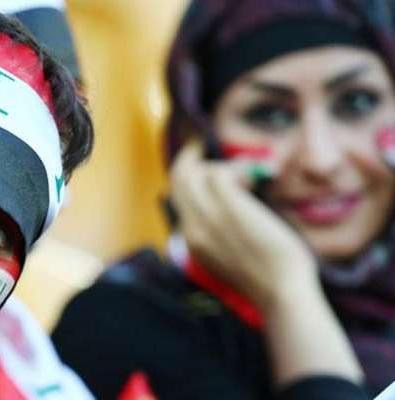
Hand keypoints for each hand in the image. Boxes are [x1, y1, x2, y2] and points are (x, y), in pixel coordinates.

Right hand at [170, 140, 319, 310]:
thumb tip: (231, 202)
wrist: (281, 293)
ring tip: (247, 175)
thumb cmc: (269, 279)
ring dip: (219, 166)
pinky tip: (257, 179)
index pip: (177, 199)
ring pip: (193, 173)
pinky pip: (220, 174)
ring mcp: (207, 218)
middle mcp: (191, 229)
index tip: (200, 164)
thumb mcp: (232, 258)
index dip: (187, 177)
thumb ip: (221, 234)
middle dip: (190, 158)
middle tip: (203, 144)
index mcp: (191, 243)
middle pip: (177, 180)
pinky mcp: (228, 208)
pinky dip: (237, 170)